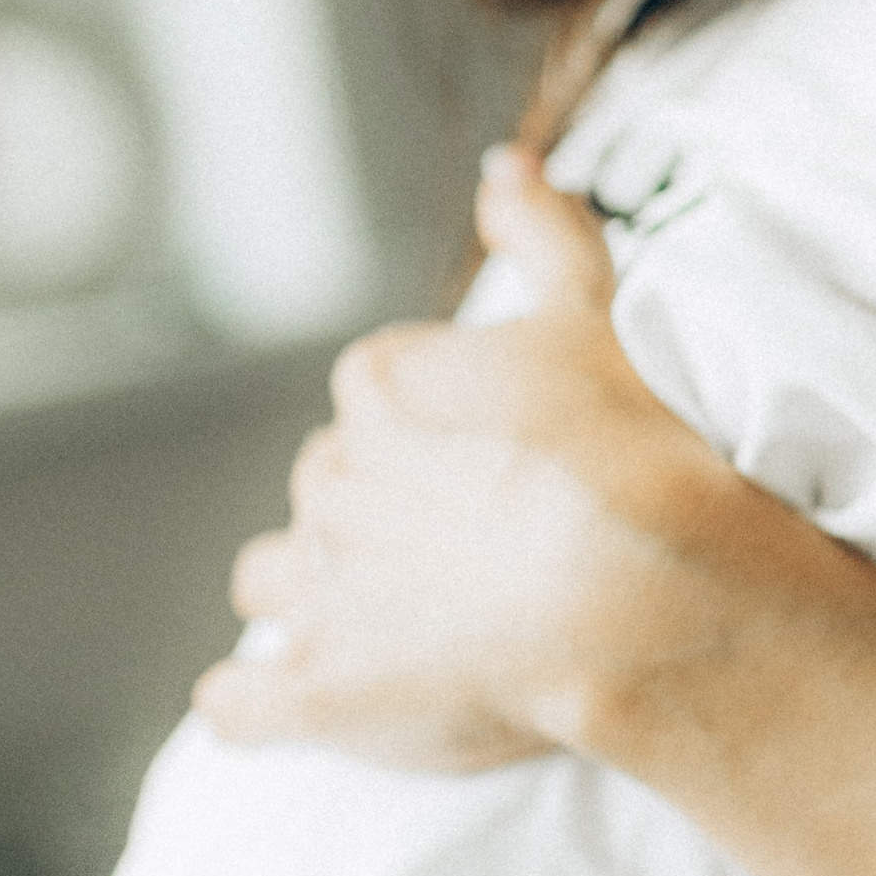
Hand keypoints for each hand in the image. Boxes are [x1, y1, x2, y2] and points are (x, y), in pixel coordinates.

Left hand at [197, 149, 716, 773]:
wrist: (635, 587)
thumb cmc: (627, 450)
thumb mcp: (597, 313)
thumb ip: (547, 232)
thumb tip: (502, 168)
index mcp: (382, 389)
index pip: (376, 400)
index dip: (432, 438)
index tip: (493, 468)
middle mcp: (332, 482)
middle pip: (331, 491)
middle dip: (378, 519)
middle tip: (466, 555)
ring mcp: (319, 591)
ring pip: (272, 580)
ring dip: (310, 597)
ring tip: (386, 627)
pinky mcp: (316, 692)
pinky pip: (241, 703)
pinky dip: (253, 704)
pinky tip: (278, 706)